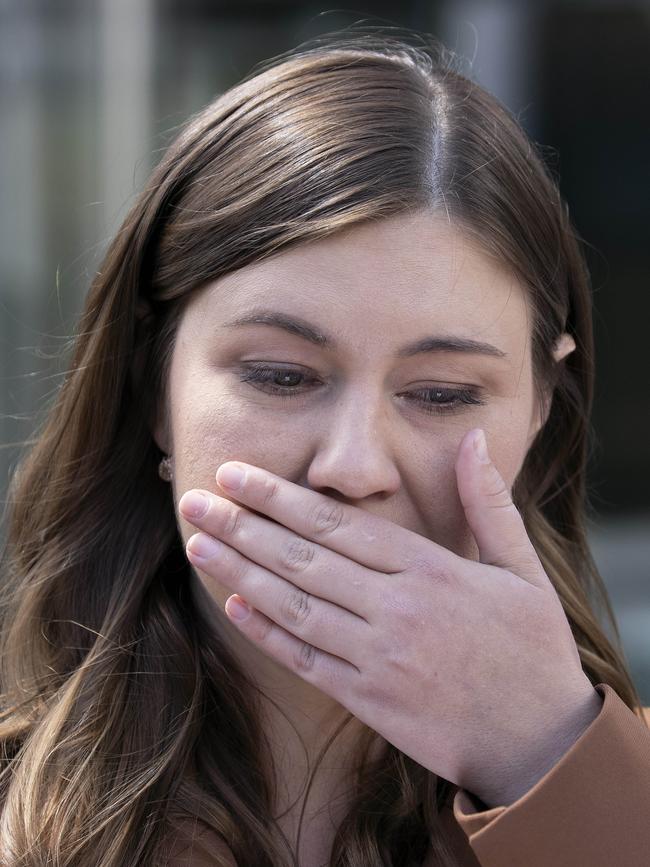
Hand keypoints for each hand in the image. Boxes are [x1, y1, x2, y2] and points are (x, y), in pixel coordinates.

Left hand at [178, 427, 602, 806]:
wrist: (541, 740)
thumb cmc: (532, 647)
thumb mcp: (522, 568)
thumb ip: (487, 502)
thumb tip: (473, 438)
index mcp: (429, 569)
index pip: (337, 525)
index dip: (280, 499)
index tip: (237, 476)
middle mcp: (395, 609)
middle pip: (303, 560)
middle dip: (244, 526)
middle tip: (196, 500)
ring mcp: (378, 658)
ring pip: (295, 606)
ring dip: (241, 573)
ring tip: (198, 544)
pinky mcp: (369, 701)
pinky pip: (308, 660)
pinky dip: (269, 633)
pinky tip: (236, 606)